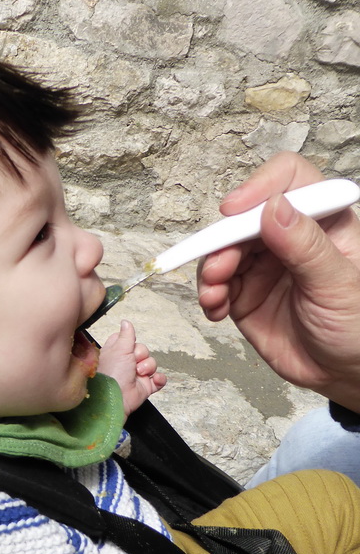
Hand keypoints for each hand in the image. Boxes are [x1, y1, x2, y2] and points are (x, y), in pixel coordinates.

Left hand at [97, 319, 165, 416]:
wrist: (115, 398)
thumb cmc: (112, 373)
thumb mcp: (119, 348)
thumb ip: (126, 335)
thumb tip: (126, 322)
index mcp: (116, 353)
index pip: (127, 340)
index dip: (130, 342)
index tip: (128, 345)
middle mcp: (126, 363)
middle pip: (143, 350)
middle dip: (141, 355)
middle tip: (133, 362)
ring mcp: (136, 375)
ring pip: (152, 363)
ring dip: (148, 367)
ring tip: (138, 373)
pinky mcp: (145, 387)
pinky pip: (159, 380)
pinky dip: (159, 379)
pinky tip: (154, 379)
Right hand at [197, 152, 359, 412]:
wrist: (342, 373)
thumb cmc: (356, 327)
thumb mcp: (337, 284)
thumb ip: (305, 246)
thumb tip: (274, 207)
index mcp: (323, 220)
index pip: (289, 180)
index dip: (260, 187)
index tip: (236, 209)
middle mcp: (289, 236)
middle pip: (245, 217)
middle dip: (224, 240)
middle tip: (221, 268)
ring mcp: (263, 264)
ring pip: (223, 250)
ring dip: (211, 270)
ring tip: (215, 295)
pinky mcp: (244, 293)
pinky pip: (215, 284)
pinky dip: (208, 294)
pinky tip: (215, 308)